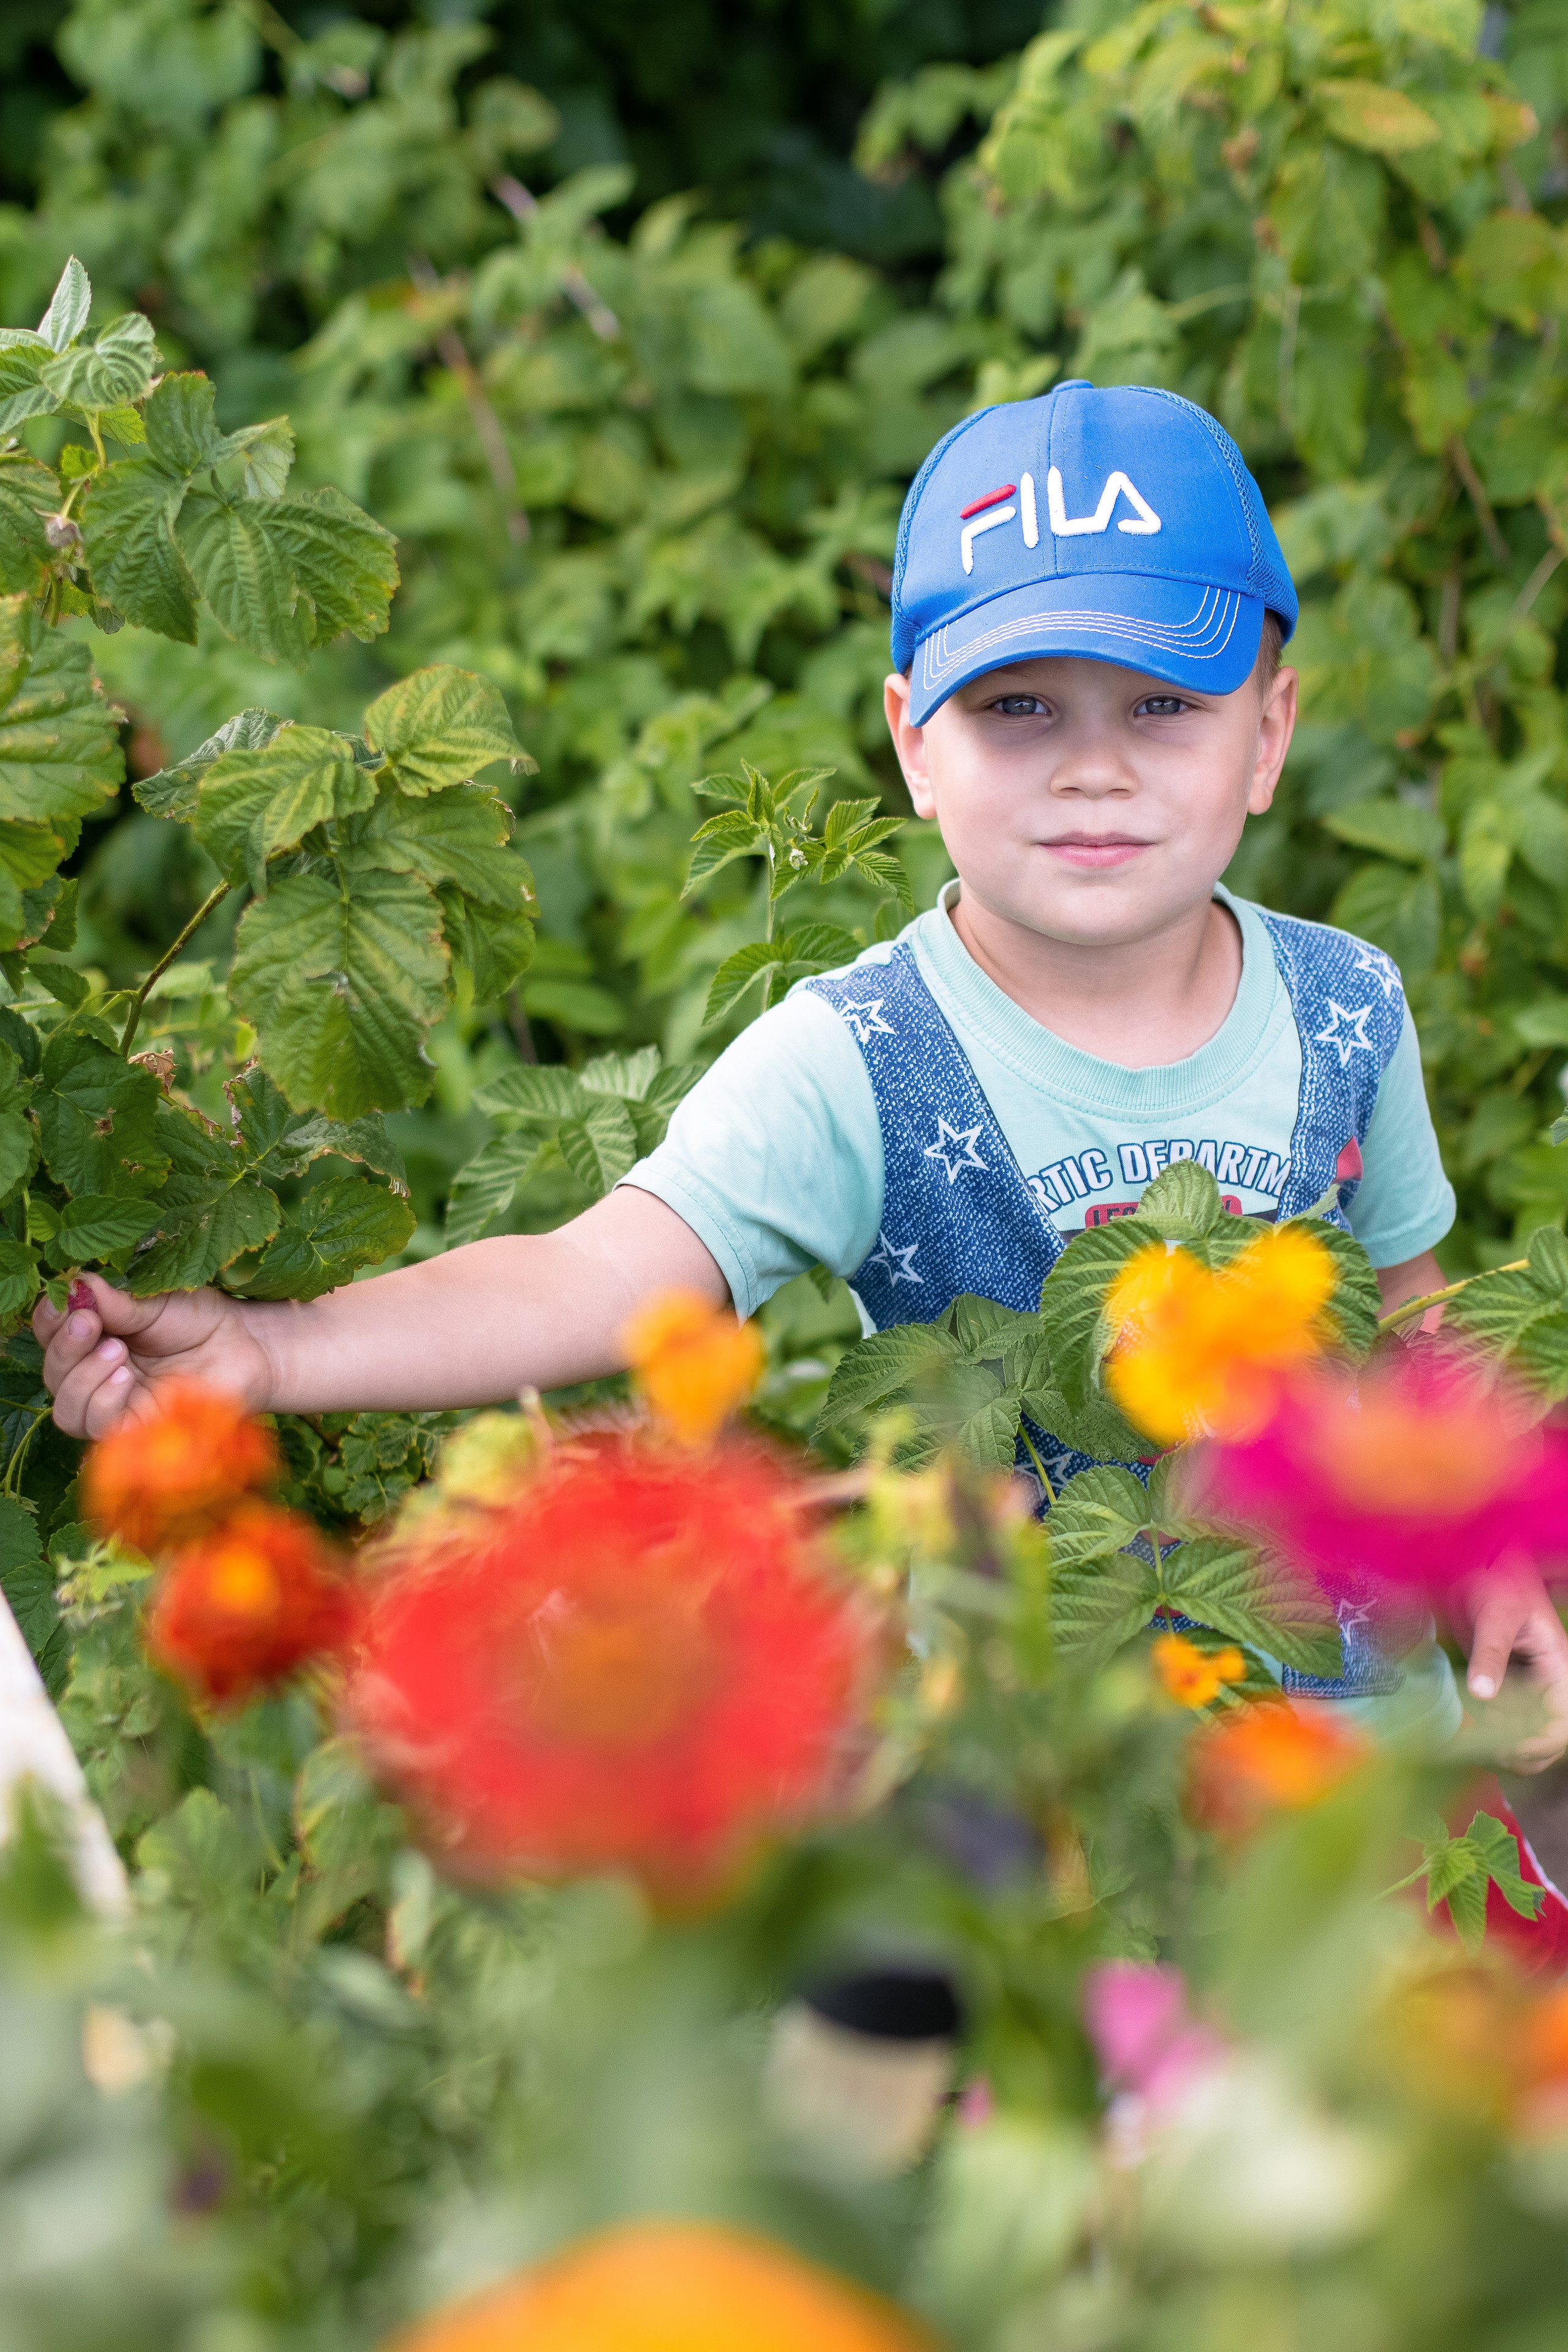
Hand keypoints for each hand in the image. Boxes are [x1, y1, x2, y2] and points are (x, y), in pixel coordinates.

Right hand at [34, 1276, 277, 1439]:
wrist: (246, 1347)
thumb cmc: (202, 1320)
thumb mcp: (155, 1302)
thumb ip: (114, 1302)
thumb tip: (73, 1284)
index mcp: (94, 1337)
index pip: (49, 1334)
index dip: (49, 1320)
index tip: (68, 1301)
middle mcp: (96, 1374)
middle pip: (53, 1373)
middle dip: (64, 1347)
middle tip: (90, 1322)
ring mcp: (115, 1405)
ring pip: (65, 1408)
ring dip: (81, 1378)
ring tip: (117, 1351)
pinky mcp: (136, 1431)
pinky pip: (97, 1429)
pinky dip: (101, 1402)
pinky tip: (124, 1378)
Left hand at [1453, 1557, 1567, 1773]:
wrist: (1473, 1563)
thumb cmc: (1495, 1580)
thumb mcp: (1496, 1616)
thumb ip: (1491, 1654)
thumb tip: (1483, 1694)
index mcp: (1558, 1669)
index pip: (1562, 1724)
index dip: (1541, 1745)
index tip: (1510, 1751)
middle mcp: (1543, 1683)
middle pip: (1541, 1738)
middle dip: (1517, 1754)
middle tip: (1482, 1754)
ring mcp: (1520, 1686)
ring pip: (1517, 1733)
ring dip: (1495, 1745)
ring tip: (1465, 1743)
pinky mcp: (1496, 1683)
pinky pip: (1495, 1718)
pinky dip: (1480, 1728)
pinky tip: (1458, 1728)